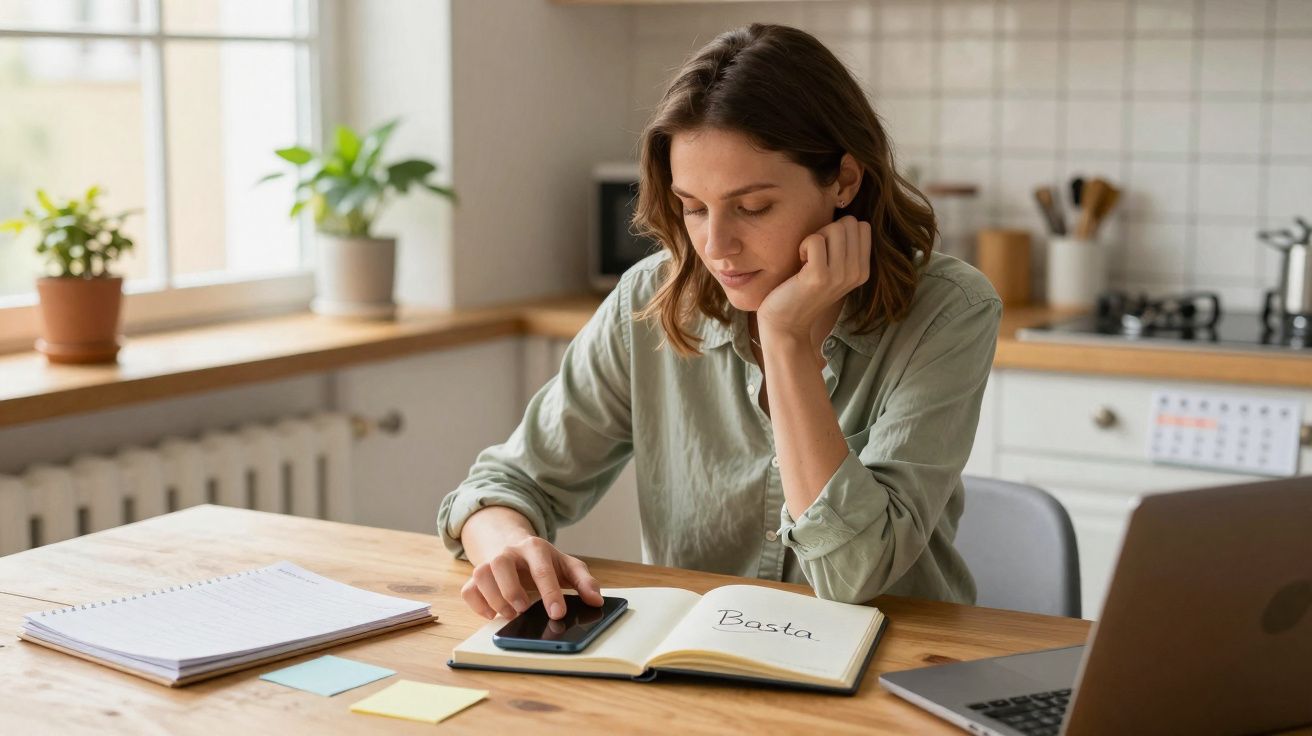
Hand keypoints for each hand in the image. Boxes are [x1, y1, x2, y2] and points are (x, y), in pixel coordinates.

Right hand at [460, 536, 602, 620]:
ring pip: (481, 574)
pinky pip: (468, 589)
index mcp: (534, 547)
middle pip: (501, 564)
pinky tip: (493, 615)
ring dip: (494, 599)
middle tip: (525, 610)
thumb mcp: (567, 565)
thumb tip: (596, 600)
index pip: (541, 567)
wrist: (514, 547)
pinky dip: (477, 605)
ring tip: (511, 614)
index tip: (557, 613)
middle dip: (512, 590)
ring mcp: (489, 563)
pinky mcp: (475, 577)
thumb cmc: (543, 561)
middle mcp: (509, 552)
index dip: (549, 591)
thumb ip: (584, 581)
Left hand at [756, 215, 871, 344]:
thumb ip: (844, 248)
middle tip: (815, 255)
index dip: (839, 231)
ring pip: (834, 228)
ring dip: (815, 238)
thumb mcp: (833, 270)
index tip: (826, 251)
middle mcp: (856, 273)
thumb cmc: (803, 290)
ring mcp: (840, 275)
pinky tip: (800, 264)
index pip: (861, 226)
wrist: (786, 323)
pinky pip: (815, 239)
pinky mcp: (819, 276)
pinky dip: (803, 246)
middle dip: (827, 231)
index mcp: (863, 270)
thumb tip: (846, 219)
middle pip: (848, 223)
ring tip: (807, 260)